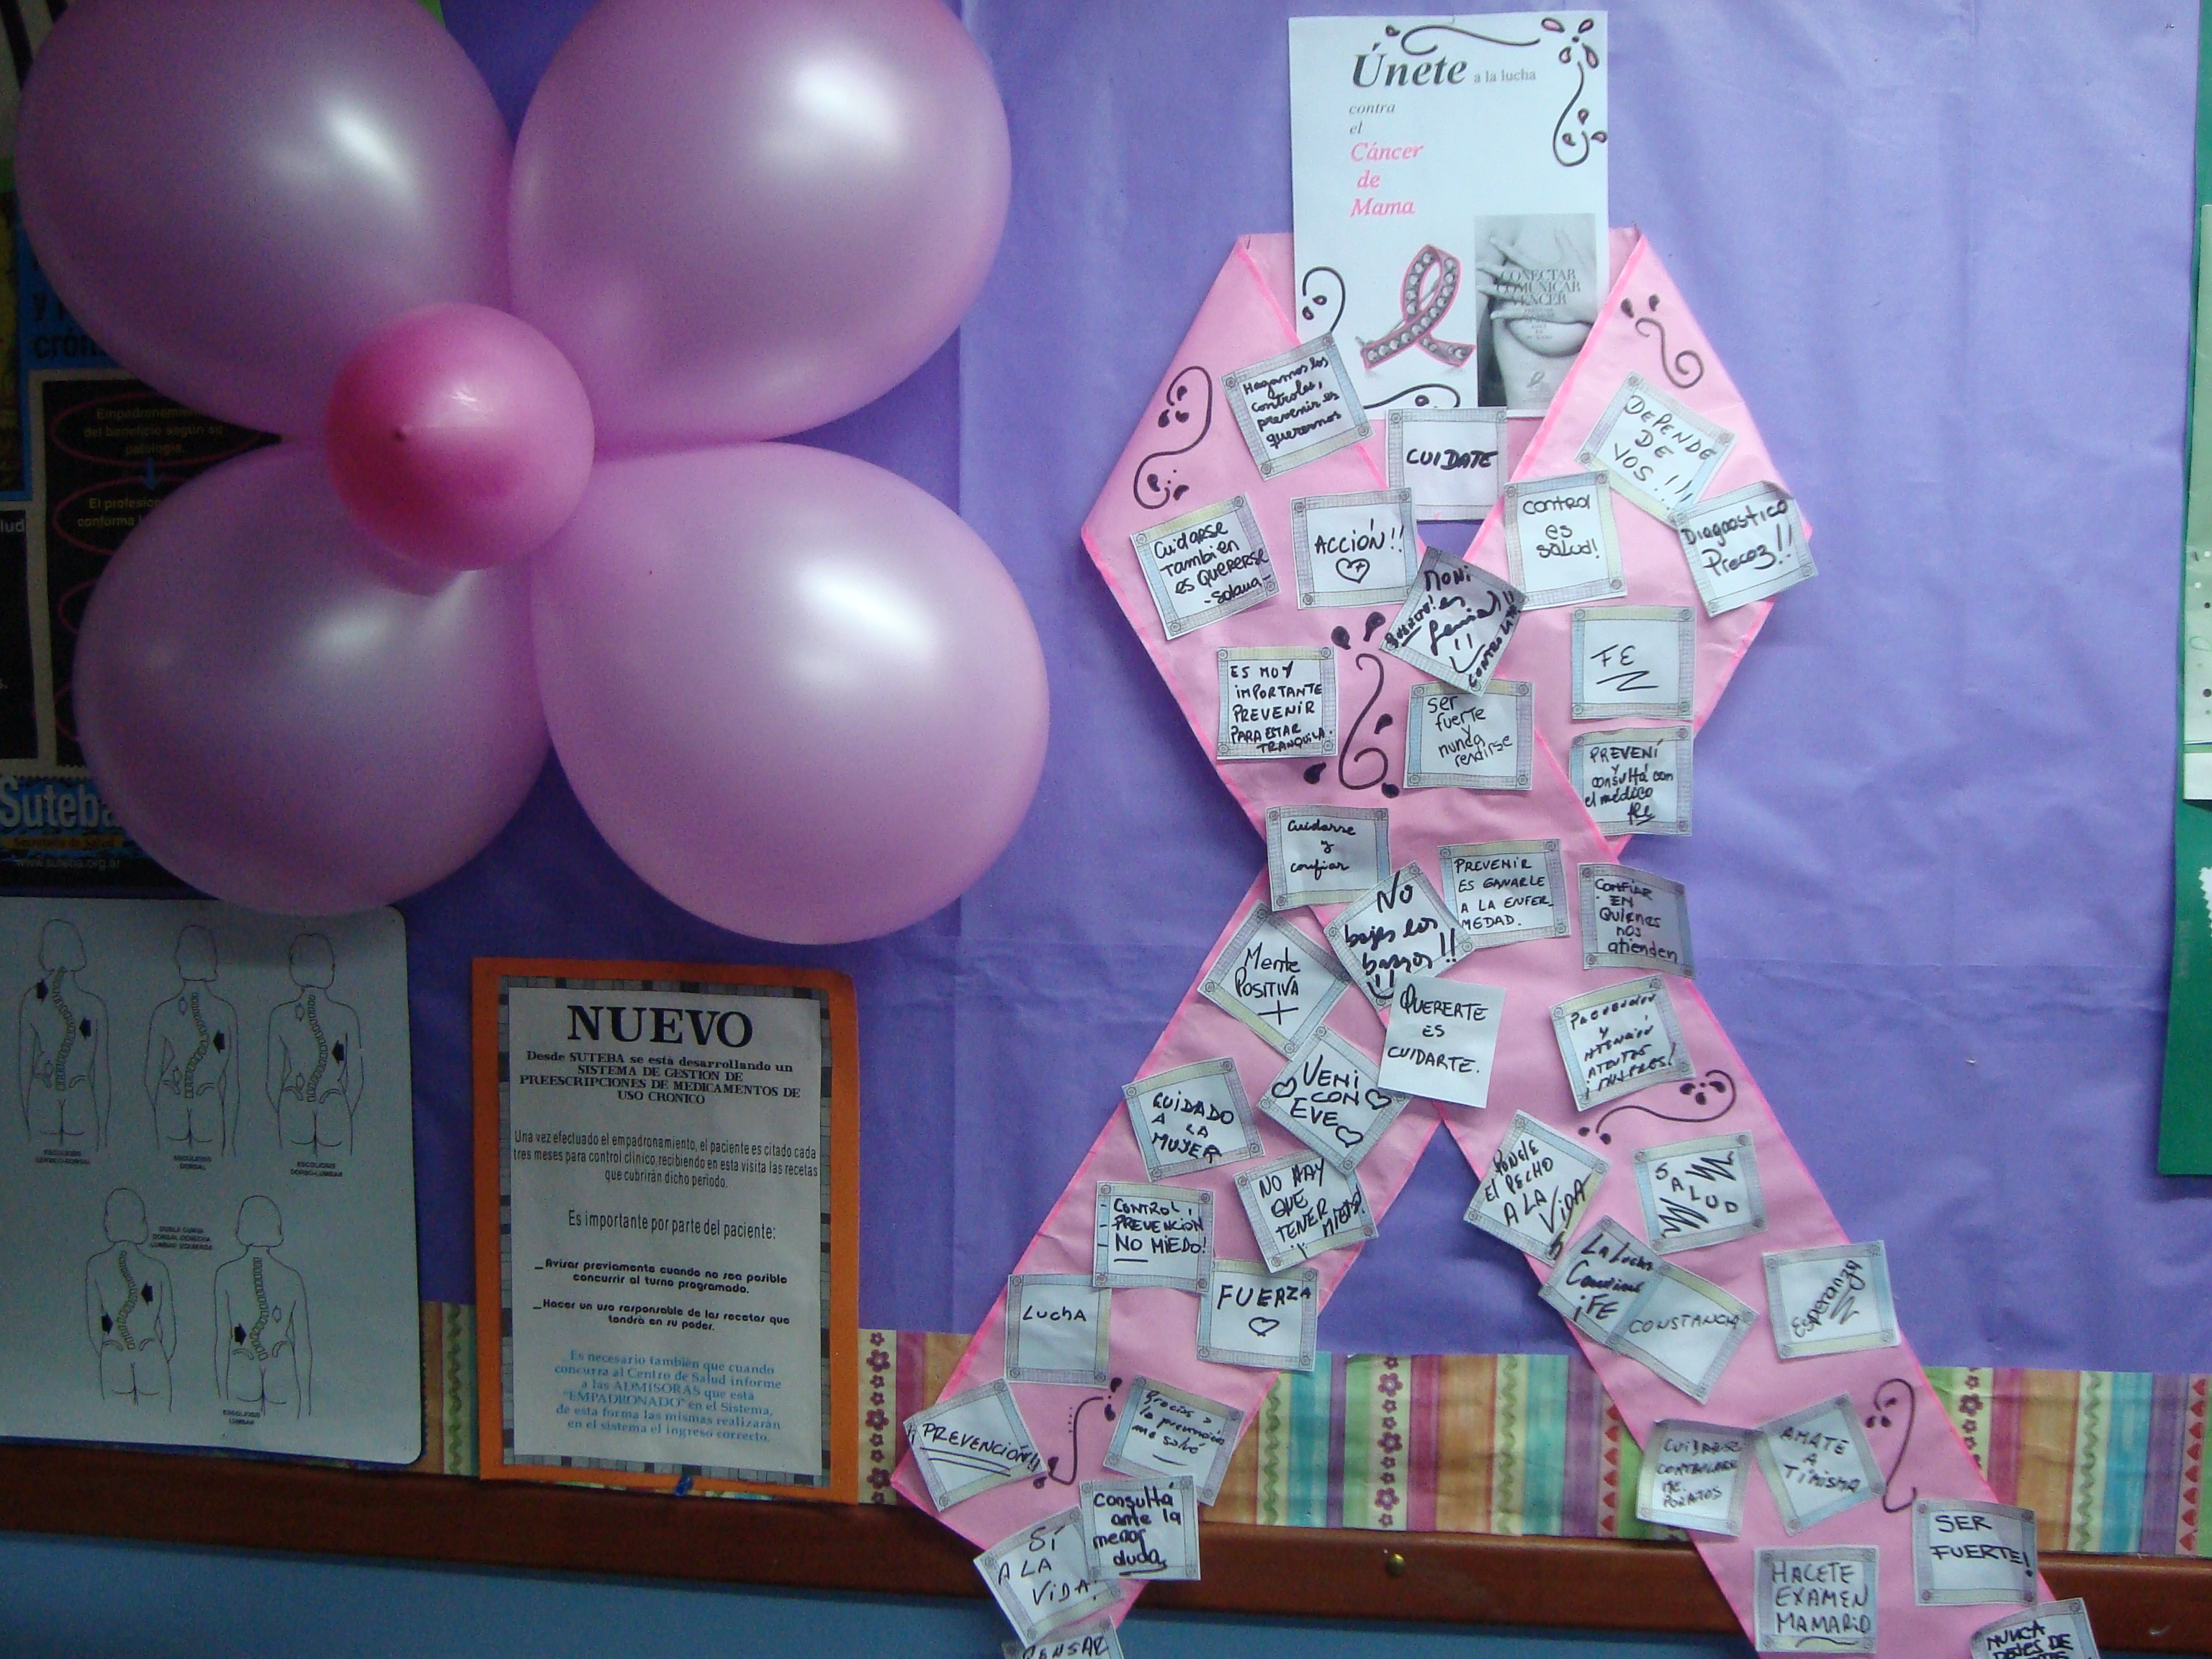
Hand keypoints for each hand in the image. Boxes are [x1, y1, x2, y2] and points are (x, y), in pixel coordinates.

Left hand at [1474, 227, 1598, 326]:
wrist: (1589, 300)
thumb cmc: (1583, 278)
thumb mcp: (1573, 256)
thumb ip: (1564, 242)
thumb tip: (1559, 229)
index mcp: (1539, 268)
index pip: (1517, 256)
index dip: (1504, 248)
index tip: (1492, 241)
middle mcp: (1532, 282)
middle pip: (1507, 274)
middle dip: (1492, 269)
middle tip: (1478, 264)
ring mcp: (1533, 297)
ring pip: (1508, 293)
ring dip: (1493, 290)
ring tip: (1479, 287)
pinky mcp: (1537, 311)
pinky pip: (1517, 313)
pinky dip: (1505, 314)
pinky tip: (1494, 315)